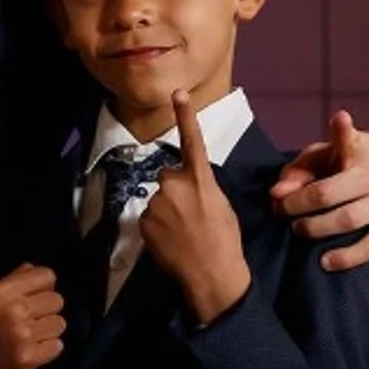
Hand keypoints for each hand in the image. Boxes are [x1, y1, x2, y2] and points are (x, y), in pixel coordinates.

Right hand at [0, 264, 64, 368]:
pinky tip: (35, 347)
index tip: (37, 294)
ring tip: (34, 333)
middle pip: (57, 300)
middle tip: (34, 317)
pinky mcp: (30, 357)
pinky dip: (49, 347)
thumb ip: (15, 279)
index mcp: (2, 291)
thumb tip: (35, 269)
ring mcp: (23, 335)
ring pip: (60, 323)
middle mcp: (14, 311)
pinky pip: (57, 345)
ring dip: (49, 329)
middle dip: (47, 308)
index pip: (47, 276)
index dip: (44, 285)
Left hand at [140, 90, 249, 325]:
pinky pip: (148, 216)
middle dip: (175, 190)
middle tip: (191, 215)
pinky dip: (156, 226)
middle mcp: (175, 187)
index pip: (192, 142)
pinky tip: (171, 240)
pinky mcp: (143, 220)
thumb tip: (189, 186)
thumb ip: (202, 188)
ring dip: (166, 210)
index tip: (177, 92)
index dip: (185, 116)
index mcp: (201, 182)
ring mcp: (157, 204)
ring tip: (183, 232)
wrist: (212, 276)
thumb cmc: (225, 242)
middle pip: (167, 176)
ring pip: (158, 198)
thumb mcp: (222, 206)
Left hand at [270, 110, 368, 270]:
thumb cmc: (345, 163)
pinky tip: (325, 261)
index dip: (329, 145)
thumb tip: (277, 193)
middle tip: (279, 211)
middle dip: (298, 205)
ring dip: (316, 229)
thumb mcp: (323, 155)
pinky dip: (347, 256)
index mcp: (363, 149)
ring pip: (349, 221)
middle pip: (331, 193)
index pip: (347, 143)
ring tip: (297, 230)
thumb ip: (299, 169)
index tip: (324, 137)